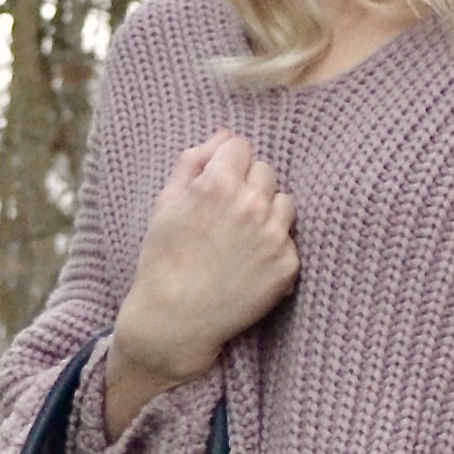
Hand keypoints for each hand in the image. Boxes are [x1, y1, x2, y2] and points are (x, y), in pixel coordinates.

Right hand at [106, 136, 298, 428]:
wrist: (175, 320)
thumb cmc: (164, 260)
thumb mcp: (166, 203)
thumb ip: (194, 161)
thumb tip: (224, 134)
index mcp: (219, 184)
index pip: (240, 147)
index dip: (227, 164)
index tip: (217, 185)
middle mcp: (252, 205)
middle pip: (266, 171)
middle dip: (249, 185)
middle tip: (227, 215)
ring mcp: (274, 236)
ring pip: (284, 201)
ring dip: (268, 211)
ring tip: (242, 238)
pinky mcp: (288, 266)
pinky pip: (290, 239)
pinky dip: (275, 246)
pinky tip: (250, 263)